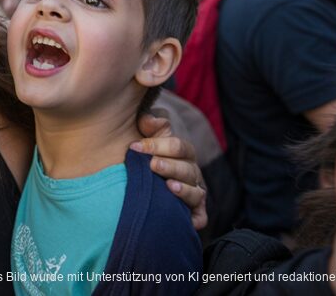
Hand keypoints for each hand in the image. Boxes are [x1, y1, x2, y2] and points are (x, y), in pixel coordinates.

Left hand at [134, 113, 207, 229]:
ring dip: (184, 190)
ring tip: (169, 186)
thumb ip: (148, 124)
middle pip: (188, 169)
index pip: (179, 146)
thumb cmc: (143, 156)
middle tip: (152, 164)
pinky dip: (196, 218)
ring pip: (196, 192)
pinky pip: (200, 217)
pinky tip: (185, 217)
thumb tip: (149, 119)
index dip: (158, 145)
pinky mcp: (193, 214)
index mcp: (183, 153)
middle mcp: (191, 173)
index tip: (135, 146)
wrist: (137, 182)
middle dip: (170, 166)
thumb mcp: (145, 137)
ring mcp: (194, 193)